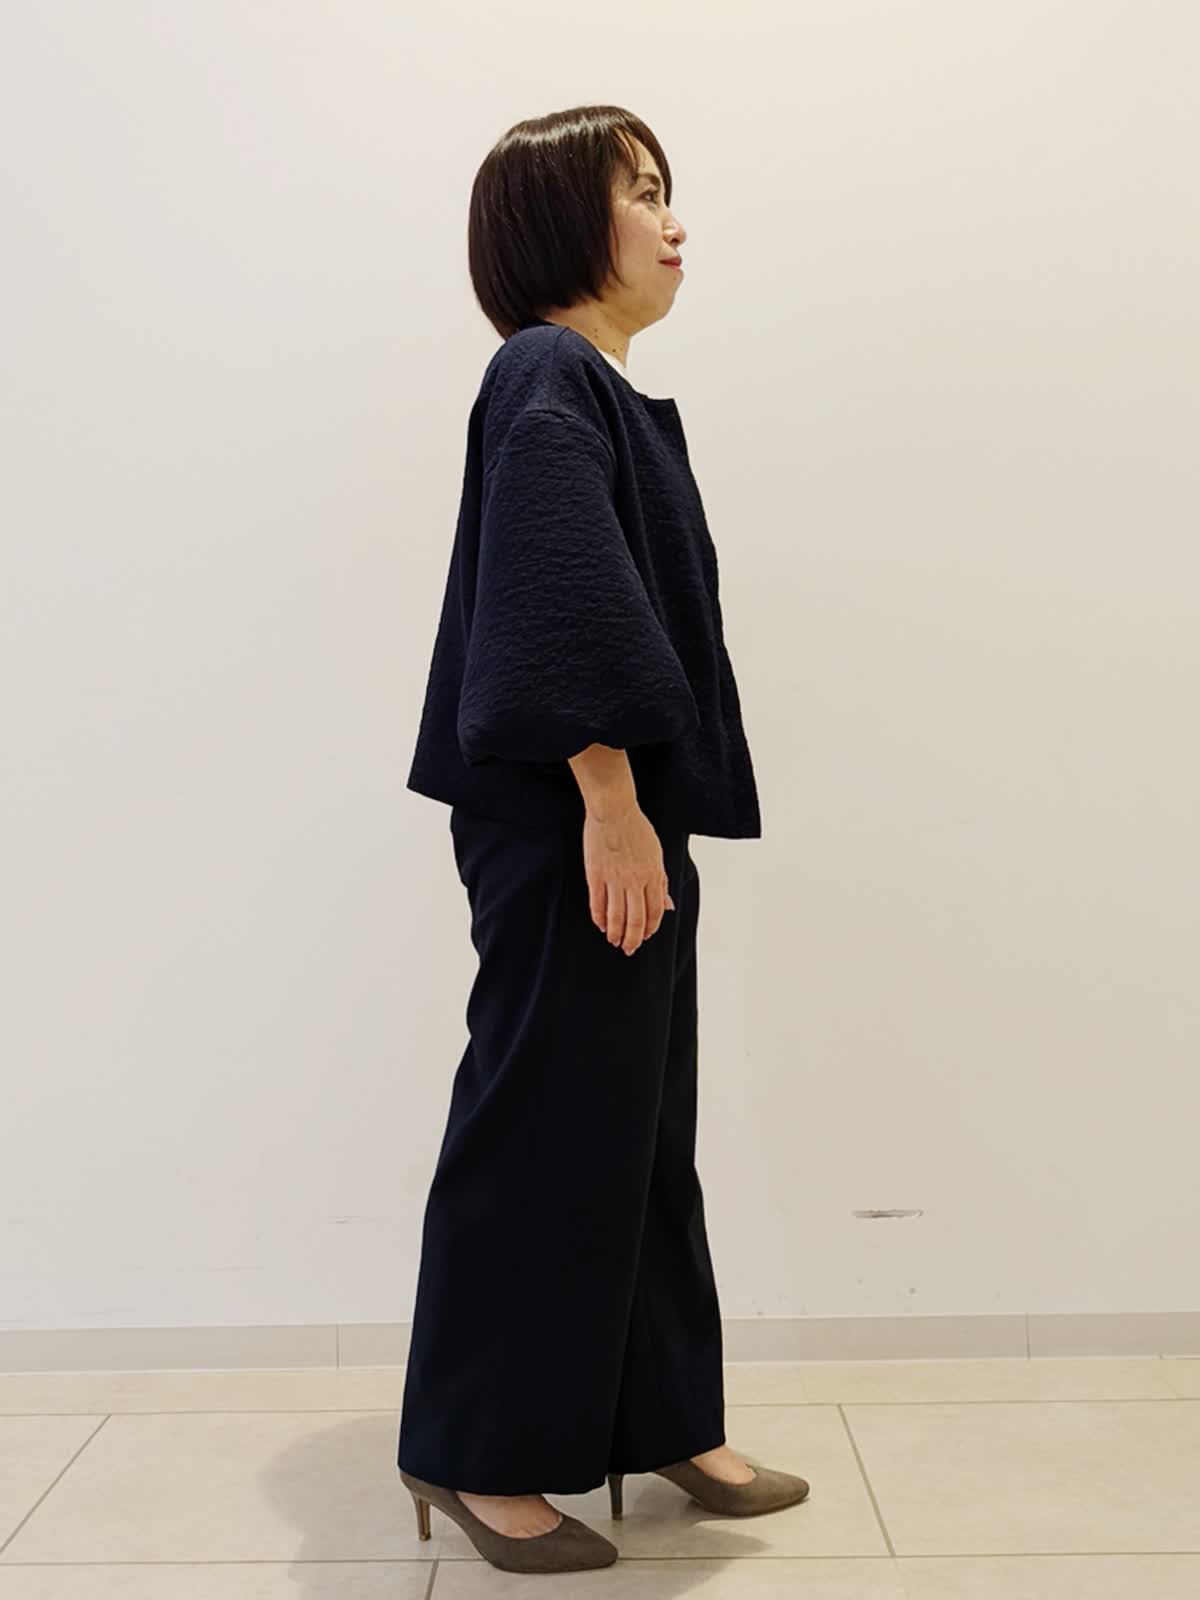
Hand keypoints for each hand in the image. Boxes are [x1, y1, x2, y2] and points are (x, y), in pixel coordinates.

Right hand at [582, 800, 675, 955]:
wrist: (613, 811)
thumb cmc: (636, 828)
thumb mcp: (657, 854)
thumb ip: (662, 882)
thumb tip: (668, 906)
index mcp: (653, 875)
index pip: (654, 912)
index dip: (651, 929)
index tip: (646, 937)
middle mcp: (635, 881)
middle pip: (636, 920)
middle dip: (633, 939)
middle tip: (629, 949)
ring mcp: (614, 879)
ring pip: (616, 917)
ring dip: (616, 933)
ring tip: (614, 941)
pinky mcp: (595, 876)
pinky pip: (597, 904)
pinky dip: (599, 918)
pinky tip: (600, 925)